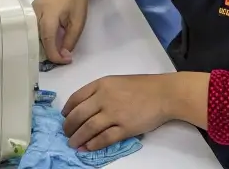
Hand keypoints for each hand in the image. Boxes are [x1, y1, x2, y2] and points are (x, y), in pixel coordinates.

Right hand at [33, 0, 96, 63]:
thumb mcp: (78, 21)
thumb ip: (70, 40)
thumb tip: (64, 55)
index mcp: (47, 17)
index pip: (47, 43)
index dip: (56, 56)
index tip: (66, 61)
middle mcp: (34, 15)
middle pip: (37, 40)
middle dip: (48, 52)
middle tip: (62, 57)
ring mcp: (31, 11)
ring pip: (33, 34)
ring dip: (43, 44)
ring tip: (56, 50)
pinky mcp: (31, 9)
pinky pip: (33, 27)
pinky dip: (40, 36)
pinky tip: (49, 40)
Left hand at [62, 73, 208, 150]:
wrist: (164, 94)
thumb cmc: (142, 86)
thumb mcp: (117, 81)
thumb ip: (101, 91)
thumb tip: (86, 107)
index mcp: (102, 84)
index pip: (76, 97)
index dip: (67, 109)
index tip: (64, 117)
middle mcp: (105, 98)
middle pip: (78, 115)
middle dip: (69, 127)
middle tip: (66, 133)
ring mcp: (114, 113)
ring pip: (88, 128)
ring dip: (78, 138)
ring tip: (73, 144)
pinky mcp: (125, 128)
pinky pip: (104, 138)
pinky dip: (93, 144)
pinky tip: (88, 147)